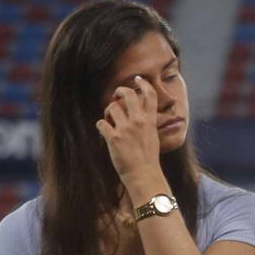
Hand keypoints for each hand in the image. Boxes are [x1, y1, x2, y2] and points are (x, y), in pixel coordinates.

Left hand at [95, 74, 167, 197]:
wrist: (144, 174)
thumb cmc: (149, 159)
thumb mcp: (153, 137)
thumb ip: (147, 124)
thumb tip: (140, 115)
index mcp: (150, 121)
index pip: (150, 96)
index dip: (144, 84)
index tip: (138, 80)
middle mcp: (138, 122)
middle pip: (128, 95)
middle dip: (120, 91)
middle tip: (117, 95)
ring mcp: (126, 129)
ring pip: (111, 107)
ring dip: (108, 112)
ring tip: (110, 120)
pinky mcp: (114, 138)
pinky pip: (101, 123)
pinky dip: (101, 126)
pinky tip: (105, 132)